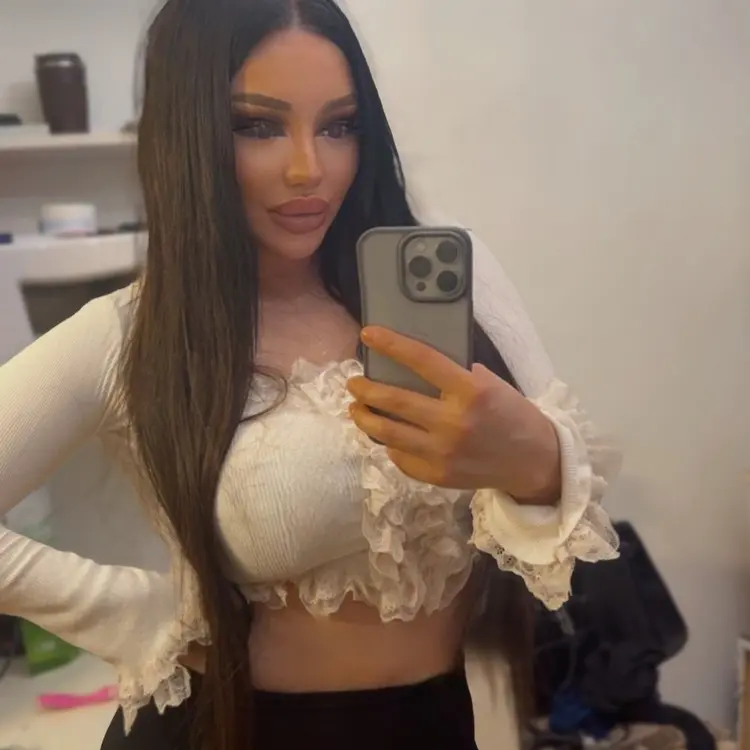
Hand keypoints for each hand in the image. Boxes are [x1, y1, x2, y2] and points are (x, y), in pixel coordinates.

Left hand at [347, 327, 561, 504]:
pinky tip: (385, 434)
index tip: (368, 334)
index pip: (422, 360)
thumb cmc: (511, 414)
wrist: (532, 461)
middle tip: (353, 381)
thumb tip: (412, 365)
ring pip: (387, 432)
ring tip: (356, 408)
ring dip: (365, 417)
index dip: (391, 345)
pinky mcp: (437, 475)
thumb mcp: (491, 384)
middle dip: (365, 388)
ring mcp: (443, 453)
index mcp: (470, 392)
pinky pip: (400, 457)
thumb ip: (456, 375)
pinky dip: (389, 443)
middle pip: (394, 400)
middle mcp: (453, 422)